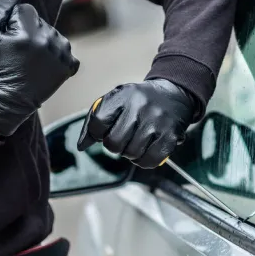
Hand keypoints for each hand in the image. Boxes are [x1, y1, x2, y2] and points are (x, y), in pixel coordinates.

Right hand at [0, 0, 79, 136]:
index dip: (16, 23)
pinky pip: (66, 52)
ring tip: (32, 59)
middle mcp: (47, 41)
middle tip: (21, 52)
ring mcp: (61, 54)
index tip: (11, 40)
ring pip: (55, 35)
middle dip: (31, 32)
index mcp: (28, 32)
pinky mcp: (69, 66)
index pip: (26, 10)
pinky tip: (45, 66)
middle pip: (41, 22)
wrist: (9, 99)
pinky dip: (58, 57)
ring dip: (45, 43)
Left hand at [76, 79, 196, 168]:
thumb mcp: (114, 101)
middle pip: (114, 143)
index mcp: (122, 95)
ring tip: (135, 142)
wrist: (173, 95)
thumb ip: (94, 122)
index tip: (103, 133)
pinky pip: (149, 160)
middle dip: (114, 146)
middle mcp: (140, 106)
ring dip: (129, 154)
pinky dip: (144, 161)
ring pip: (131, 154)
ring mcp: (156, 122)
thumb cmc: (137, 102)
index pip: (98, 122)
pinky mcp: (170, 136)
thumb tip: (81, 146)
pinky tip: (145, 150)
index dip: (97, 133)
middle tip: (122, 139)